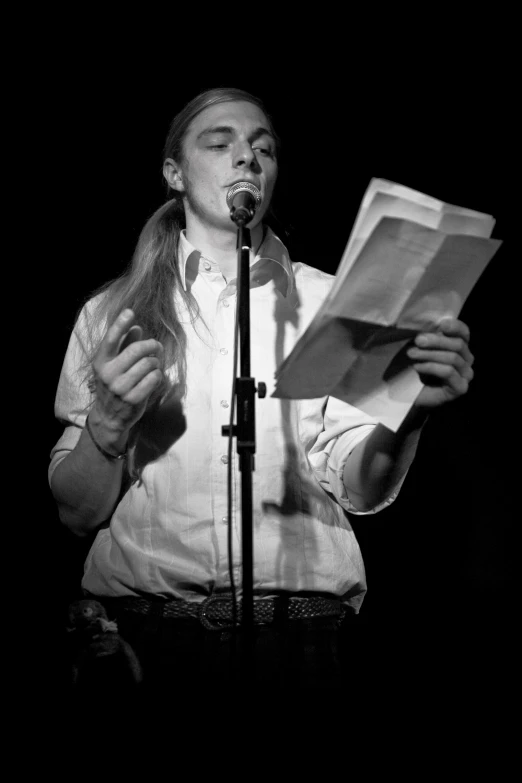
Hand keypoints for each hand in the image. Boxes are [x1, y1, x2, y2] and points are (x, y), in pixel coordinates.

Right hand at [91, 309, 163, 436]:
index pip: (111, 339)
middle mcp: (108, 374)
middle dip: (152, 345)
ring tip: (153, 367)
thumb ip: (123, 347)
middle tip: (157, 347)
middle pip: (137, 350)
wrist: (109, 417)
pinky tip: (153, 378)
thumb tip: (136, 328)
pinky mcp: (134, 399)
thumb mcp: (112, 365)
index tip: (130, 312)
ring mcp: (121, 387)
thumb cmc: (113, 385)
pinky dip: (158, 375)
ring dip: (155, 362)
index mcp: (101, 362)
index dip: (120, 324)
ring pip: (149, 364)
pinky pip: (155, 378)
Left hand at [407, 318, 473, 408]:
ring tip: (411, 354)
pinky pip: (449, 372)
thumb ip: (429, 335)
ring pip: (453, 358)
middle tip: (417, 341)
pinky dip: (431, 367)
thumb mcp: (419, 347)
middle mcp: (466, 360)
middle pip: (458, 344)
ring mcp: (465, 375)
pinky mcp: (460, 388)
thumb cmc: (411, 365)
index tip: (441, 325)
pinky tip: (417, 367)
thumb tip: (433, 323)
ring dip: (430, 354)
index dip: (455, 327)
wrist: (404, 392)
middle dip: (436, 341)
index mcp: (459, 347)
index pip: (464, 333)